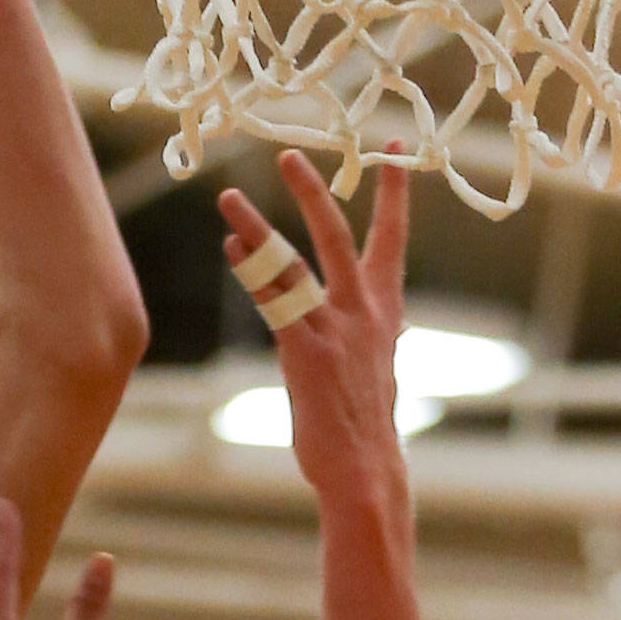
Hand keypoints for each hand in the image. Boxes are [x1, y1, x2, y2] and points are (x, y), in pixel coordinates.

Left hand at [220, 151, 409, 501]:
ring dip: (256, 226)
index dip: (393, 193)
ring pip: (292, 262)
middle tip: (289, 154)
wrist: (366, 469)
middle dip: (312, 192)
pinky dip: (250, 270)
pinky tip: (230, 245)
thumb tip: (371, 327)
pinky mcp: (306, 351)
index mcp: (385, 311)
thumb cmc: (365, 424)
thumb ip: (367, 336)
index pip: (391, 238)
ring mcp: (334, 328)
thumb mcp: (375, 367)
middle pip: (336, 234)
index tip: (393, 150)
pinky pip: (273, 301)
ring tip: (227, 196)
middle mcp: (363, 311)